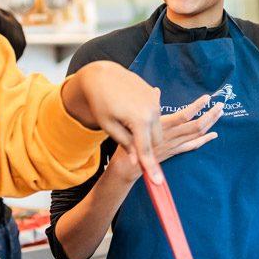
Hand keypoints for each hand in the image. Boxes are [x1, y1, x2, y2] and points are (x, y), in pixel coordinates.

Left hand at [62, 61, 162, 176]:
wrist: (101, 75)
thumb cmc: (101, 102)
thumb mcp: (109, 126)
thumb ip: (125, 144)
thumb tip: (137, 162)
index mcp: (139, 120)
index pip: (146, 149)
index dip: (150, 167)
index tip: (157, 183)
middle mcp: (152, 110)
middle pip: (155, 140)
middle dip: (144, 144)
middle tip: (125, 137)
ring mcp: (155, 101)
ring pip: (156, 128)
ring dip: (145, 131)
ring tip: (124, 119)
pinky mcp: (154, 96)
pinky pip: (154, 115)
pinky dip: (145, 119)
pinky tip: (128, 110)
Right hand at [107, 94, 223, 182]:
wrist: (128, 164)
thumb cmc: (129, 138)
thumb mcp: (136, 119)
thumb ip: (149, 105)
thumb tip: (156, 91)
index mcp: (162, 126)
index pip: (184, 115)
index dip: (197, 107)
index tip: (207, 98)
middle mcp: (171, 136)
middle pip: (196, 126)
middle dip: (210, 115)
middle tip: (221, 105)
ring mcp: (174, 145)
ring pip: (196, 134)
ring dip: (210, 124)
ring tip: (219, 114)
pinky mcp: (174, 152)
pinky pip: (192, 146)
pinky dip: (203, 140)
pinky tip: (213, 135)